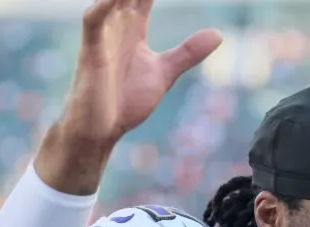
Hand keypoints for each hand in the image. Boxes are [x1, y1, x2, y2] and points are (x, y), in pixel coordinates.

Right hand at [64, 0, 221, 143]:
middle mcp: (116, 24)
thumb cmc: (124, 100)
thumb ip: (188, 52)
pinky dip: (103, 6)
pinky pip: (94, 21)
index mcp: (133, 26)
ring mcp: (102, 36)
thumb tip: (218, 34)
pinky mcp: (91, 52)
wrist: (101, 130)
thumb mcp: (163, 72)